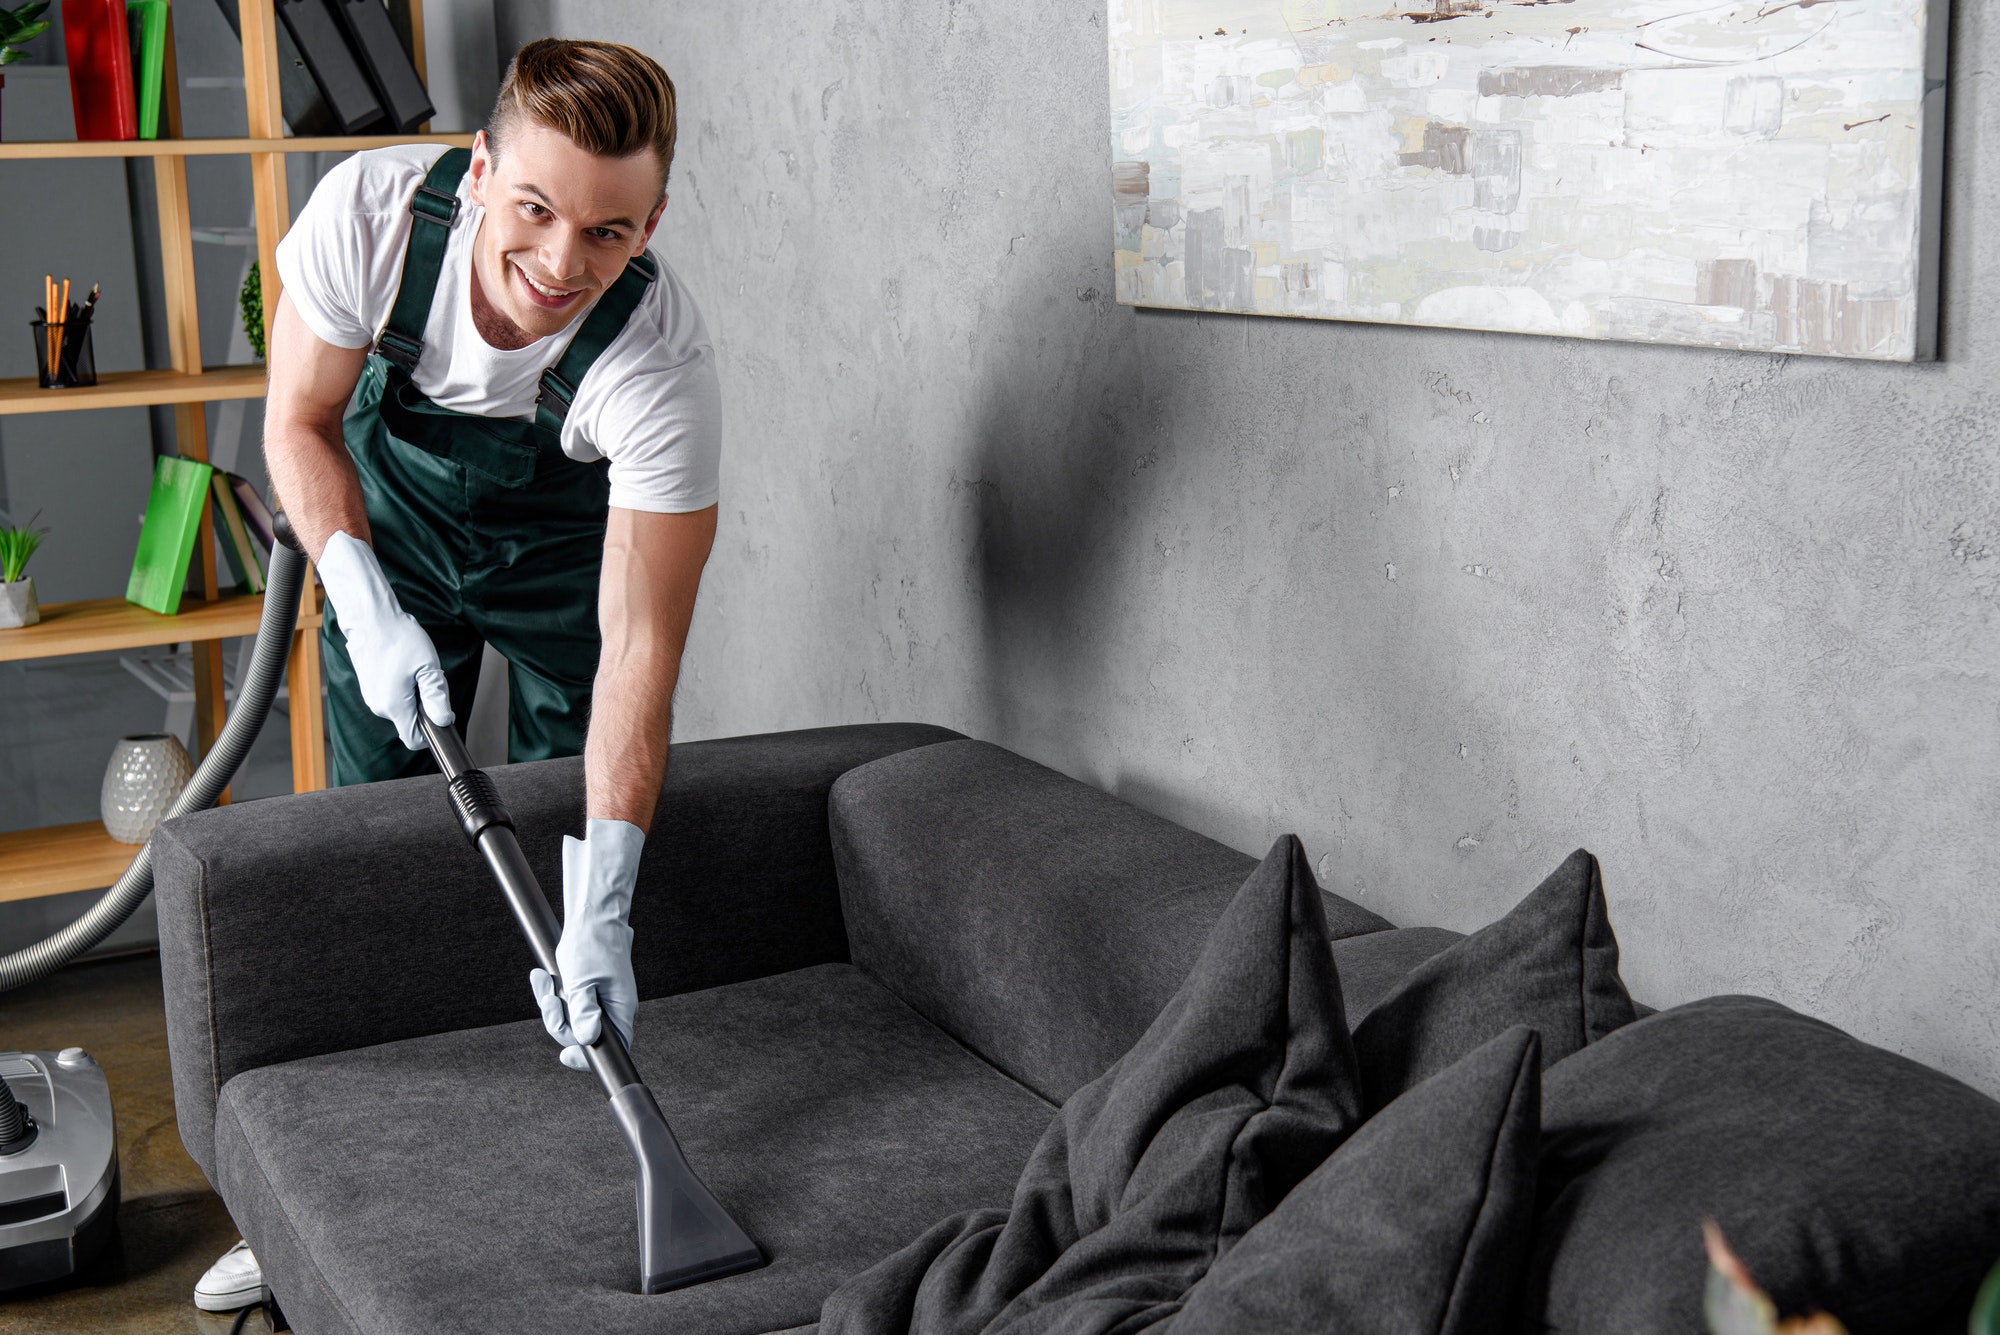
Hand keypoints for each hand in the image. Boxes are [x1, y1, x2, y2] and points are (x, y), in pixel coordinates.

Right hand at [315, 530, 451, 748]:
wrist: (371, 619)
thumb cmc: (399, 639)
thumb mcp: (428, 667)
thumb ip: (436, 697)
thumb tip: (444, 721)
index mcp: (394, 706)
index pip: (414, 740)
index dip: (431, 732)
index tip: (440, 712)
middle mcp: (379, 707)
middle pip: (410, 722)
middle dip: (424, 706)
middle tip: (427, 678)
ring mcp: (371, 697)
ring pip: (402, 708)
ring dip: (413, 694)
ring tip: (413, 668)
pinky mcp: (369, 688)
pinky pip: (392, 697)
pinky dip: (402, 687)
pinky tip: (402, 666)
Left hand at [530, 818, 641, 1071]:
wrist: (592, 917)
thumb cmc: (592, 944)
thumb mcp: (582, 981)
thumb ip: (583, 1011)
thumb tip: (587, 1038)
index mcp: (619, 1010)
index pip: (611, 1048)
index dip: (587, 1057)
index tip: (566, 1056)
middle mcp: (610, 1010)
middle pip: (580, 1035)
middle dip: (558, 1020)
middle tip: (549, 998)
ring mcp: (597, 1001)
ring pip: (568, 1020)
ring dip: (551, 1003)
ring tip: (545, 981)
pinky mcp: (584, 992)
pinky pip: (564, 1004)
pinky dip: (550, 993)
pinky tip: (543, 977)